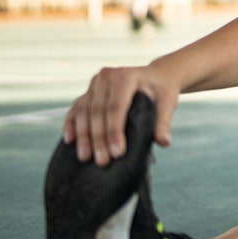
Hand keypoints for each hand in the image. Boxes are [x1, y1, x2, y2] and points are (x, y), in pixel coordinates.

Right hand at [61, 65, 179, 166]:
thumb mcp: (167, 102)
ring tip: (85, 157)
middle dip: (98, 139)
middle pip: (97, 111)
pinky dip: (71, 124)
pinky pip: (76, 109)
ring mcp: (95, 83)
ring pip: (84, 112)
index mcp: (125, 76)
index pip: (116, 107)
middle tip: (102, 162)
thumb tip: (164, 142)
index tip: (117, 153)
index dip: (114, 131)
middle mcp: (106, 76)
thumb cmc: (161, 91)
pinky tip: (70, 141)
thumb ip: (163, 122)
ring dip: (83, 136)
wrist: (155, 77)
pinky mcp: (88, 92)